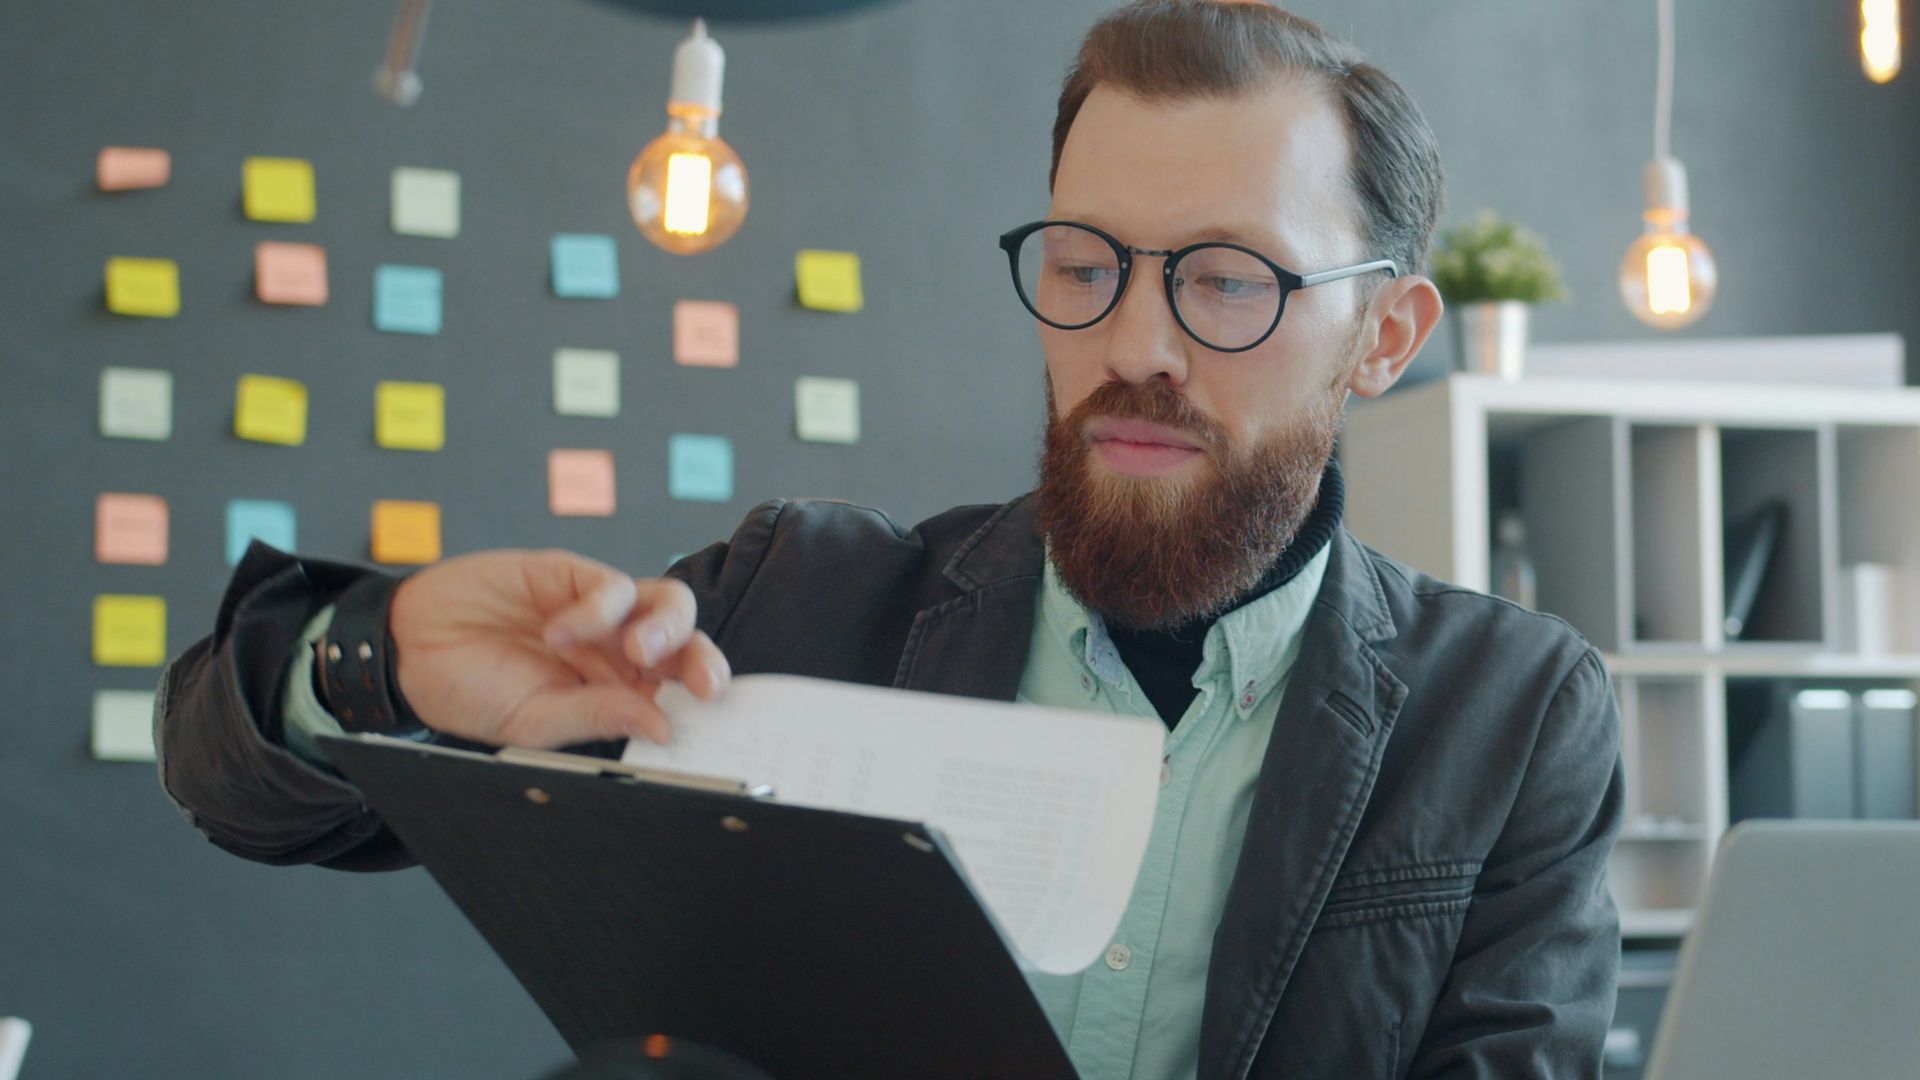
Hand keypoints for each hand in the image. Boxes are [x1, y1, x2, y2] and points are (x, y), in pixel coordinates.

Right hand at [384, 549, 729, 747]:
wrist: (408, 649)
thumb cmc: (470, 690)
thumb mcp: (532, 721)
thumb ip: (595, 718)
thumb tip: (660, 727)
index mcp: (617, 691)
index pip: (678, 691)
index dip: (700, 698)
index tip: (711, 717)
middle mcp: (618, 649)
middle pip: (686, 644)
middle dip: (703, 661)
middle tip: (702, 685)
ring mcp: (599, 610)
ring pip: (666, 604)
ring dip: (666, 627)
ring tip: (638, 649)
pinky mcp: (570, 574)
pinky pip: (609, 585)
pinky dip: (595, 609)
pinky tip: (557, 630)